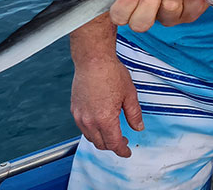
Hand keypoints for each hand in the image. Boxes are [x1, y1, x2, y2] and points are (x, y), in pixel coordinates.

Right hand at [69, 15, 142, 157]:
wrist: (93, 60)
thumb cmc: (112, 73)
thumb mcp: (129, 94)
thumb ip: (134, 114)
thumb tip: (138, 127)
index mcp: (105, 119)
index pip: (113, 143)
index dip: (122, 150)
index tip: (127, 152)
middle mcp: (89, 121)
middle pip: (100, 143)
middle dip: (112, 146)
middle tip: (122, 141)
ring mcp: (79, 116)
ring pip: (90, 137)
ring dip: (101, 139)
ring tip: (112, 133)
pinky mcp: (74, 109)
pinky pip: (82, 128)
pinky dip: (92, 131)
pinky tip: (100, 123)